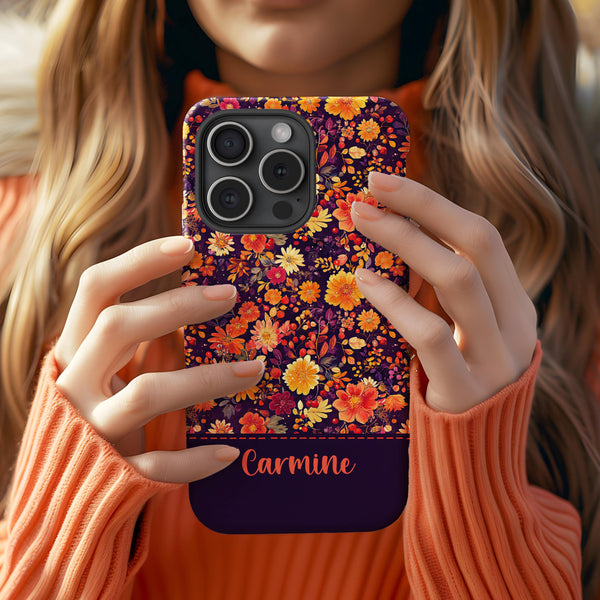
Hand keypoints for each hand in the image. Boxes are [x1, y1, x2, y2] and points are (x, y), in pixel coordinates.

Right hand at [55, 236, 263, 481]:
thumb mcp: (103, 368)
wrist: (60, 491)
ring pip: (146, 393)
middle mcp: (74, 383)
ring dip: (206, 379)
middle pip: (119, 327)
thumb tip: (201, 297)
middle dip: (176, 306)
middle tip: (230, 294)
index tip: (188, 244)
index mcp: (73, 349)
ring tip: (255, 369)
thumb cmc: (96, 410)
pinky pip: (157, 465)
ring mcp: (91, 429)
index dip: (139, 262)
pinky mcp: (111, 472)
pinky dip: (195, 460)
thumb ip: (135, 337)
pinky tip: (230, 451)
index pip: (96, 289)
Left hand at [352, 171, 537, 412]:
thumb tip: (398, 233)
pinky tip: (364, 282)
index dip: (433, 204)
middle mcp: (514, 325)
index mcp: (514, 305)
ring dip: (406, 242)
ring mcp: (495, 359)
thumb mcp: (464, 331)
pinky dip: (395, 302)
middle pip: (476, 244)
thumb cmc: (457, 382)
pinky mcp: (465, 392)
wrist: (475, 459)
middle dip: (421, 207)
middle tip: (368, 191)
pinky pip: (430, 335)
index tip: (386, 183)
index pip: (481, 237)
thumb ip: (444, 290)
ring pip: (458, 280)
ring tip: (363, 221)